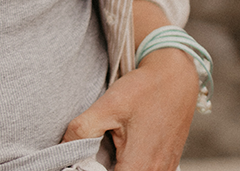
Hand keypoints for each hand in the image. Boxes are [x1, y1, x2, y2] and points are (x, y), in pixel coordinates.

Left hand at [61, 47, 198, 170]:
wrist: (176, 78)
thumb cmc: (144, 90)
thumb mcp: (109, 104)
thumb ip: (83, 129)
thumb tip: (63, 146)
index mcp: (139, 166)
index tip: (82, 161)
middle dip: (101, 168)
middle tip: (91, 153)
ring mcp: (165, 170)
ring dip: (115, 167)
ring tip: (105, 150)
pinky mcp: (168, 164)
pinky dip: (129, 165)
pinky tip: (120, 150)